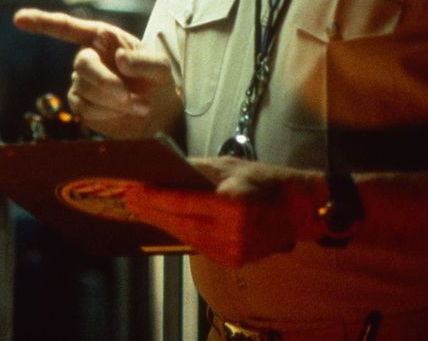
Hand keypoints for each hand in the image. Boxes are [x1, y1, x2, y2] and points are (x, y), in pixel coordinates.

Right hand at [13, 8, 180, 137]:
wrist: (157, 115)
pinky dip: (106, 113)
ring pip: (84, 90)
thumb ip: (144, 61)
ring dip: (113, 101)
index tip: (18, 18)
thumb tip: (119, 59)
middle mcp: (88, 56)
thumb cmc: (157, 83)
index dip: (42, 22)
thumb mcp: (160, 68)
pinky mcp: (81, 104)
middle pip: (82, 65)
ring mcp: (82, 81)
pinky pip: (84, 108)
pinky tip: (122, 112)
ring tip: (138, 105)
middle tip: (128, 97)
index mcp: (103, 37)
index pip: (68, 27)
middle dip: (105, 82)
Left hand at [123, 157, 315, 266]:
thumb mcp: (230, 167)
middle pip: (180, 222)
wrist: (298, 210)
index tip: (133, 189)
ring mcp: (234, 249)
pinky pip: (200, 246)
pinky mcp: (235, 260)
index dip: (154, 197)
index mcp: (232, 203)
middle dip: (152, 211)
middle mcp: (233, 230)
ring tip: (142, 211)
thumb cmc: (264, 181)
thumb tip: (163, 171)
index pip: (183, 202)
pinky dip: (183, 234)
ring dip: (163, 224)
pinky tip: (168, 224)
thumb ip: (196, 171)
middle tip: (129, 201)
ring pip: (187, 237)